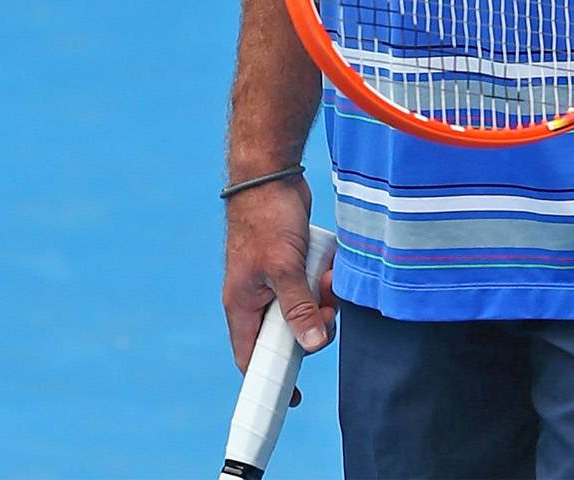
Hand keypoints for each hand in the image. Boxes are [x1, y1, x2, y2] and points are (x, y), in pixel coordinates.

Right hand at [223, 174, 334, 404]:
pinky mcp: (292, 262)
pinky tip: (331, 263)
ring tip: (328, 277)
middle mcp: (256, 297)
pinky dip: (325, 277)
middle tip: (328, 313)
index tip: (293, 398)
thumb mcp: (284, 268)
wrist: (270, 174)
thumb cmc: (266, 219)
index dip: (271, 380)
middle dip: (313, 325)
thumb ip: (298, 309)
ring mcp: (275, 279)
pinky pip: (313, 283)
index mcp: (243, 306)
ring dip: (322, 297)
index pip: (252, 358)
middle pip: (288, 333)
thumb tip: (312, 346)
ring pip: (306, 306)